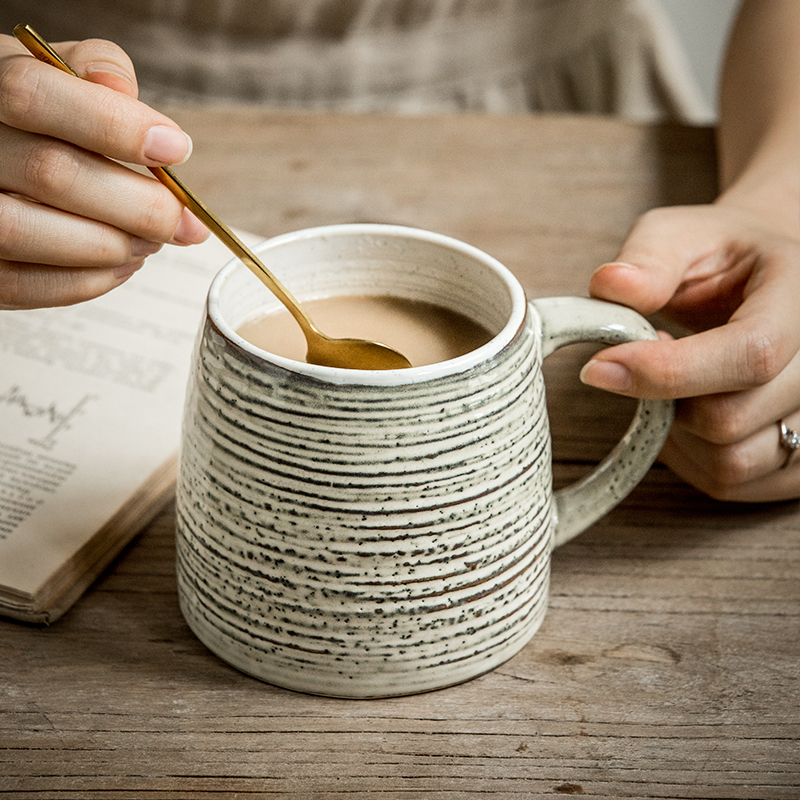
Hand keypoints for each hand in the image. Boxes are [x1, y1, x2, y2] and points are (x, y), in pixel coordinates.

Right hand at [0, 35, 207, 309]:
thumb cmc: (30, 112)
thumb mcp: (53, 70)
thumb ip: (96, 69)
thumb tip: (126, 95)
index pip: (34, 95)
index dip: (115, 126)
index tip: (176, 149)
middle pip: (50, 172)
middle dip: (139, 205)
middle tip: (185, 222)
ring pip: (32, 233)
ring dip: (113, 245)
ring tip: (152, 241)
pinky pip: (23, 283)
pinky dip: (87, 280)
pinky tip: (121, 263)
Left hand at [582, 203, 799, 501]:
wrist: (769, 282)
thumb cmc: (723, 259)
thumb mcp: (683, 235)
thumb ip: (649, 257)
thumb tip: (611, 285)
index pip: (751, 355)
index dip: (667, 371)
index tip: (598, 367)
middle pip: (730, 420)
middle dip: (664, 398)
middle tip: (645, 358)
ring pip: (730, 464)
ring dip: (676, 433)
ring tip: (672, 385)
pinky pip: (733, 483)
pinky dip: (692, 458)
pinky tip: (687, 414)